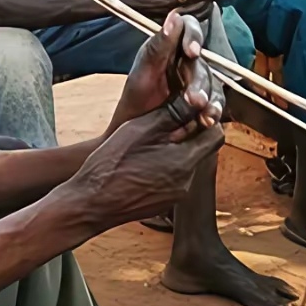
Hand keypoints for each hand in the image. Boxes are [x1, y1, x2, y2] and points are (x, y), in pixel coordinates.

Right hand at [60, 106, 225, 233]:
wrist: (89, 204)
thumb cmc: (112, 165)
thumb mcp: (142, 128)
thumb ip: (174, 113)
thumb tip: (196, 100)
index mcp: (185, 162)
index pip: (215, 135)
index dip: (206, 119)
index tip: (189, 112)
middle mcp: (186, 183)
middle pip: (200, 151)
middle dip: (187, 135)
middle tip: (162, 127)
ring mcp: (175, 197)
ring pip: (185, 166)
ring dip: (173, 152)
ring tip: (147, 146)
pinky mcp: (162, 205)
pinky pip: (172, 181)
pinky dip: (163, 169)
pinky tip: (141, 165)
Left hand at [110, 11, 222, 133]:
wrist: (134, 132)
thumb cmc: (135, 99)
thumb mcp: (143, 73)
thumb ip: (158, 46)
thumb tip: (174, 16)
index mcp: (170, 45)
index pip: (189, 28)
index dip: (194, 36)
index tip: (192, 52)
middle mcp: (187, 60)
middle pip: (202, 62)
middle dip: (199, 81)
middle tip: (194, 100)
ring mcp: (199, 80)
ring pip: (213, 82)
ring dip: (211, 98)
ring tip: (205, 115)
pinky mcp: (207, 100)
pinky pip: (216, 101)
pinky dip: (214, 110)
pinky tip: (208, 120)